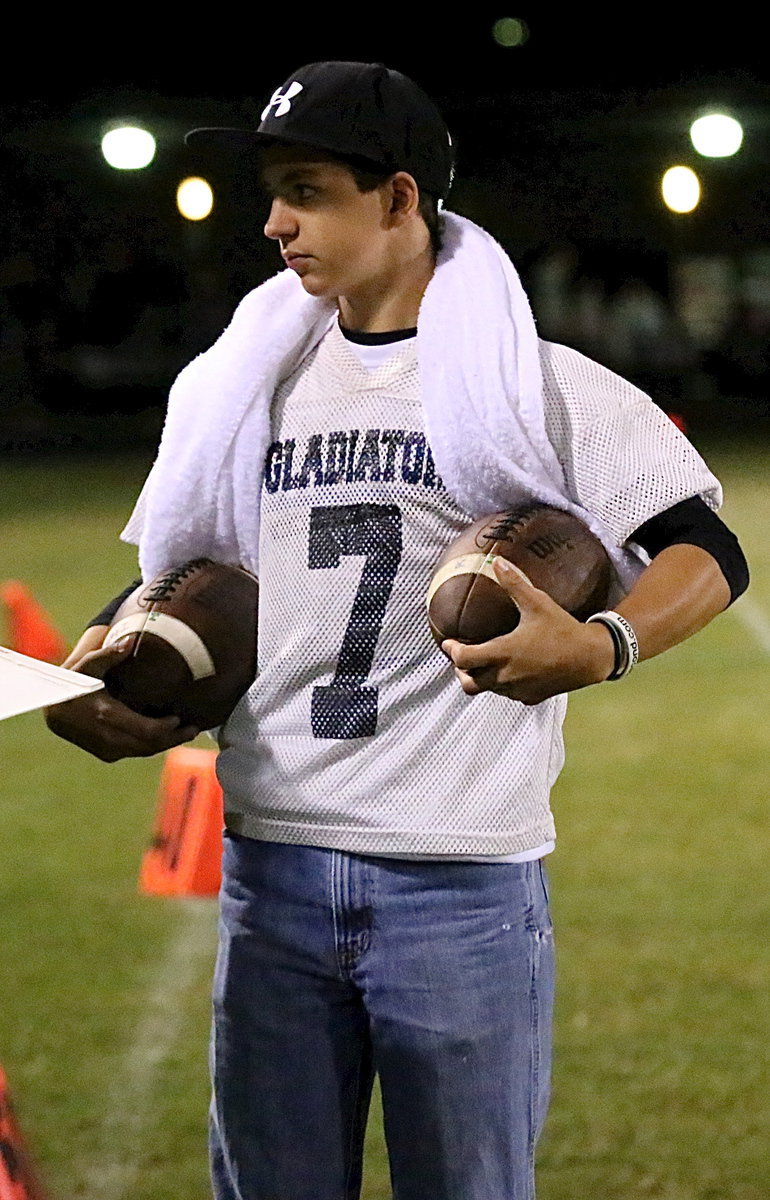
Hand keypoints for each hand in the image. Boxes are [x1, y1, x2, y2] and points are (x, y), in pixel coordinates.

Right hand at [45, 636, 198, 761]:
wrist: (55, 712)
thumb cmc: (75, 684)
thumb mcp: (88, 666)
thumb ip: (109, 654)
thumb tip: (129, 642)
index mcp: (106, 716)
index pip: (146, 731)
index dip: (167, 728)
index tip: (179, 718)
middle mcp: (108, 737)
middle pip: (150, 745)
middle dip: (174, 738)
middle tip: (194, 728)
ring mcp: (107, 749)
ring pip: (144, 751)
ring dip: (166, 744)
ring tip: (186, 733)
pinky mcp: (107, 755)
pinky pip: (136, 752)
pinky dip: (153, 745)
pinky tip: (167, 736)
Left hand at [441, 558, 615, 705]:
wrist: (591, 657)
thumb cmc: (563, 630)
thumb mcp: (537, 603)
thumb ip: (514, 583)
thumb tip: (497, 562)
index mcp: (503, 653)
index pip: (463, 659)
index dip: (452, 651)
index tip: (449, 642)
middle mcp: (507, 676)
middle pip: (469, 683)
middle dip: (460, 671)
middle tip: (462, 657)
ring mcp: (518, 690)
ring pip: (488, 690)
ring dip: (481, 678)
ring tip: (483, 662)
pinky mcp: (531, 697)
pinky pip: (508, 694)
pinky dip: (502, 685)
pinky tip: (509, 671)